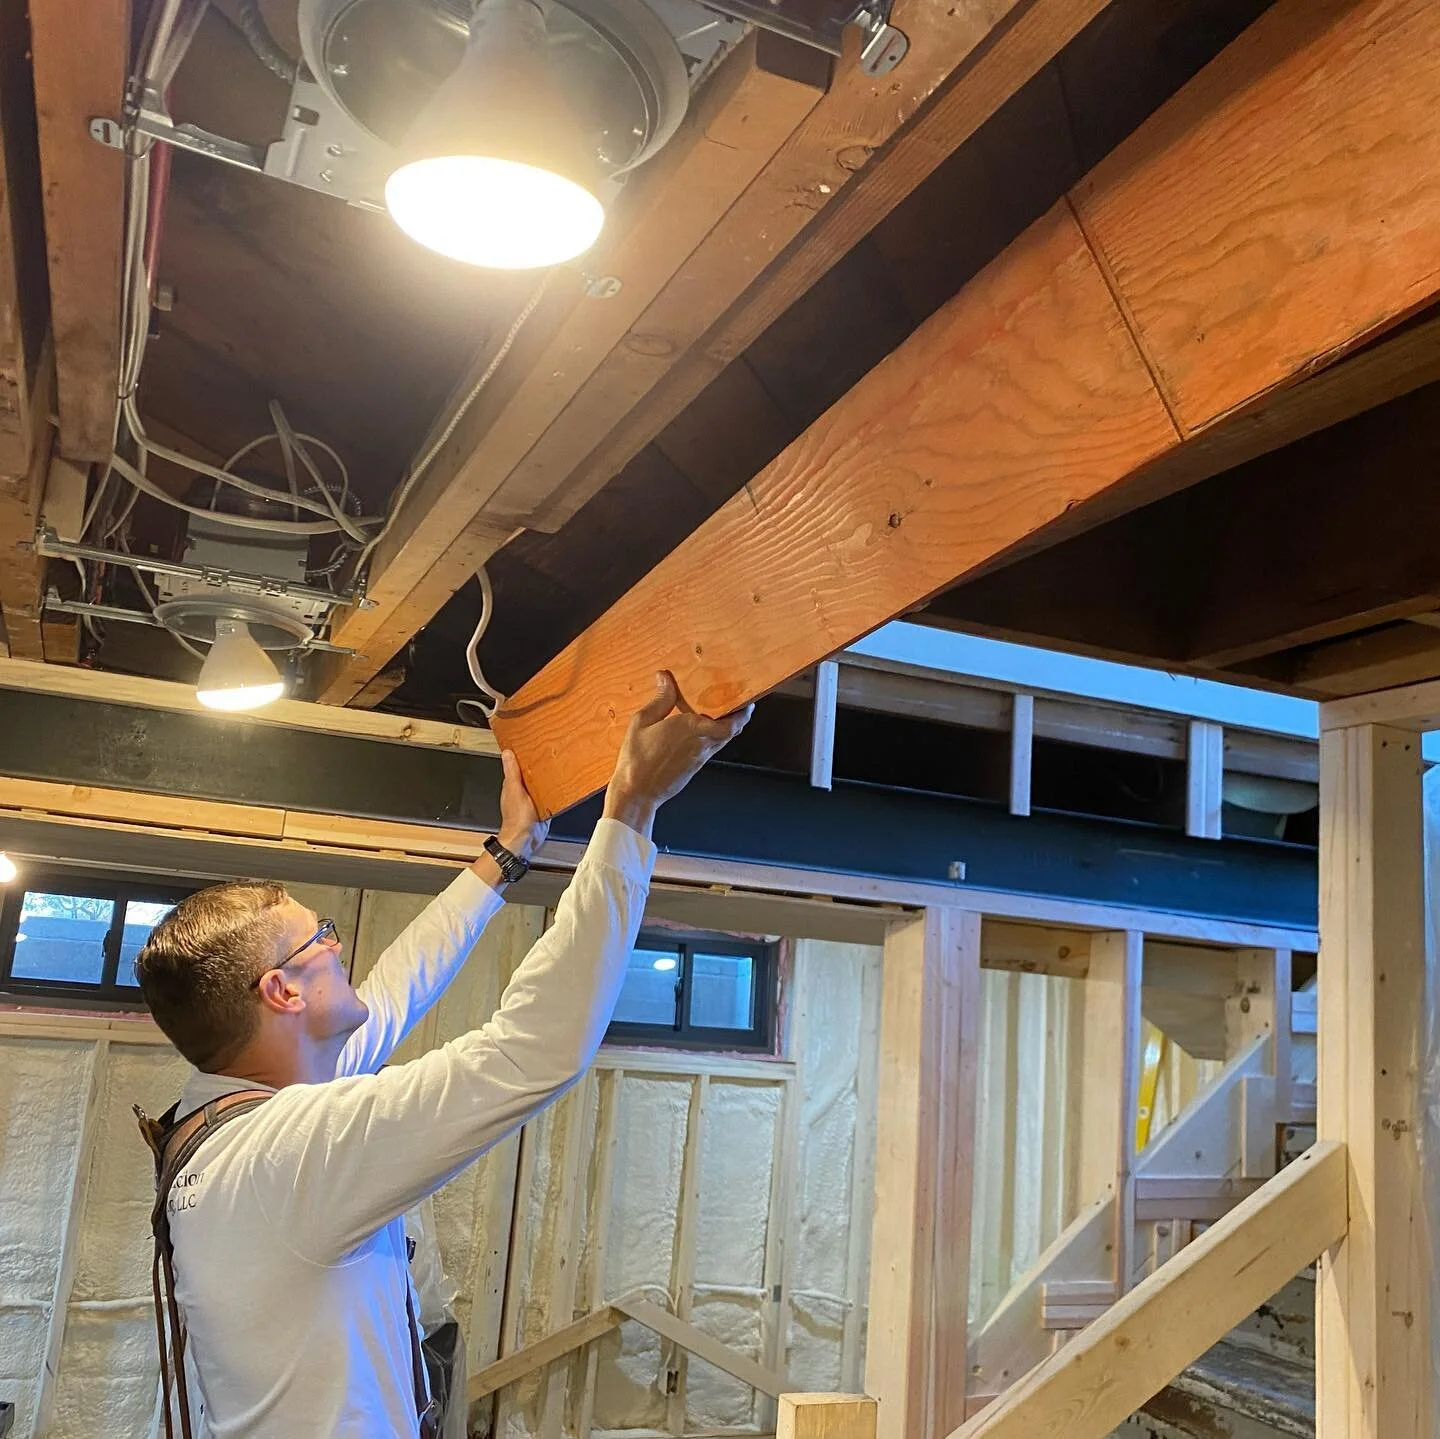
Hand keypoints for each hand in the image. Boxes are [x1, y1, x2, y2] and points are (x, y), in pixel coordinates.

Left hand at [497, 748, 549, 860]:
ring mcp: (531, 799)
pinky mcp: (541, 807)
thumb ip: (512, 772)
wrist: (525, 841)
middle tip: (549, 754)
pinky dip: (552, 790)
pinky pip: (547, 795)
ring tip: (556, 767)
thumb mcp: (515, 791)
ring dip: (546, 778)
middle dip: (538, 766)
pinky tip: (559, 786)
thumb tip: (506, 753)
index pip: (517, 765)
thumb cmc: (517, 820)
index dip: (523, 755)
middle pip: (530, 774)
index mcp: (512, 785)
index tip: (531, 745)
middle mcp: (521, 791)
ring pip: (540, 784)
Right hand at [603, 671, 752, 836]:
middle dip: (740, 717)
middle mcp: (702, 743)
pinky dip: (714, 738)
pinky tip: (700, 731)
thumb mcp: (641, 722)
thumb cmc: (637, 759)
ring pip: (724, 740)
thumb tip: (665, 679)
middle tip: (740, 703)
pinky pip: (712, 749)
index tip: (748, 700)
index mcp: (692, 728)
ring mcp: (700, 758)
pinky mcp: (695, 768)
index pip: (731, 722)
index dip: (744, 712)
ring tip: (721, 713)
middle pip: (734, 731)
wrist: (637, 792)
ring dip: (728, 727)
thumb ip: (659, 699)